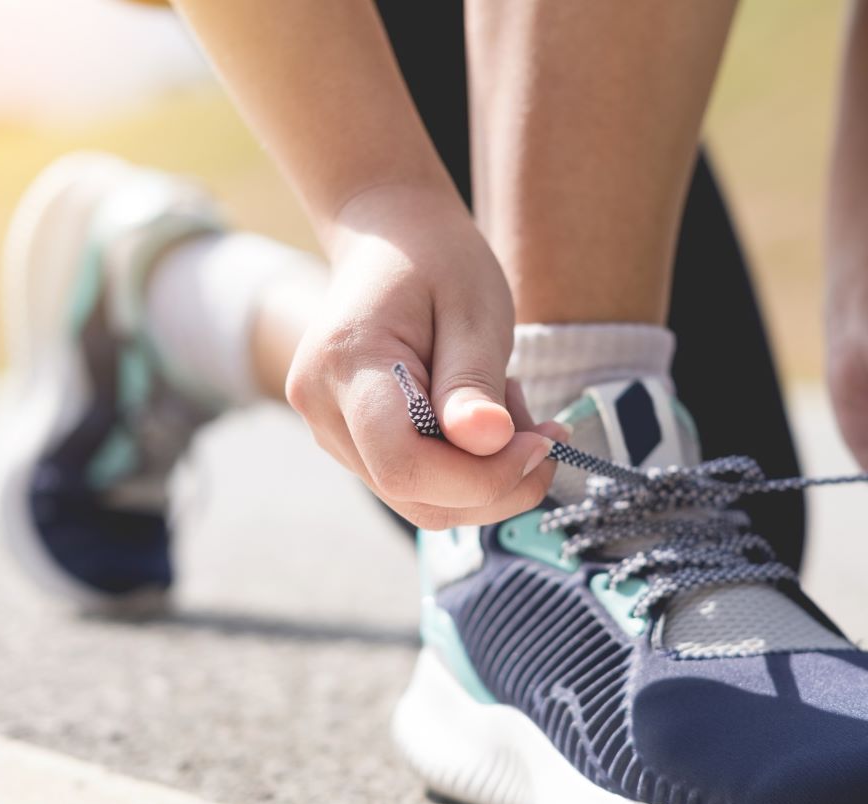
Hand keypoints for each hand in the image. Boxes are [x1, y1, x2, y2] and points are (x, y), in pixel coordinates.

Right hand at [286, 183, 562, 529]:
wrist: (391, 238)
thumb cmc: (438, 262)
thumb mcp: (474, 311)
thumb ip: (474, 381)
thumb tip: (488, 444)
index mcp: (347, 364)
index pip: (404, 466)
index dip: (481, 478)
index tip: (540, 445)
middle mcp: (323, 408)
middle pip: (414, 495)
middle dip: (495, 485)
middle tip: (544, 433)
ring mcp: (332, 430)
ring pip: (418, 500)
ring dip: (486, 477)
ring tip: (510, 411)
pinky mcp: (352, 443)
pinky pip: (416, 483)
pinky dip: (466, 469)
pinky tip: (483, 418)